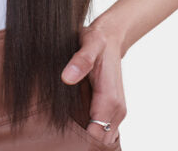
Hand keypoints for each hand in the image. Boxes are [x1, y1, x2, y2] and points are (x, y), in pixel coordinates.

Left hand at [61, 22, 125, 144]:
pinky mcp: (111, 110)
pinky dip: (92, 132)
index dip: (81, 139)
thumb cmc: (97, 41)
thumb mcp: (89, 44)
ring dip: (87, 138)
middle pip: (100, 142)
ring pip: (103, 139)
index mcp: (110, 99)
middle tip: (61, 133)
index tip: (63, 133)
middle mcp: (117, 109)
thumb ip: (80, 61)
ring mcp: (116, 111)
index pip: (97, 135)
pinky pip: (104, 131)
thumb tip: (67, 77)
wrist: (110, 37)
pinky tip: (76, 123)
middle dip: (83, 141)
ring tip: (66, 129)